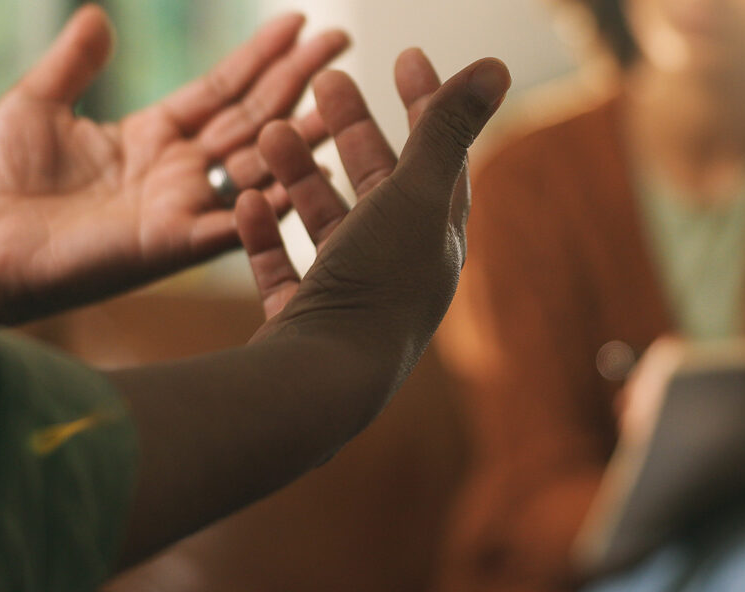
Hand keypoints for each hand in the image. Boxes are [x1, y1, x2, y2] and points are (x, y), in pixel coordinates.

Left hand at [0, 5, 347, 322]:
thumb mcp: (37, 104)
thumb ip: (74, 63)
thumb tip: (97, 15)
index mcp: (152, 136)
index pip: (221, 88)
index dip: (259, 55)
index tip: (298, 22)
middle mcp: (178, 170)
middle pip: (251, 115)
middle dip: (296, 78)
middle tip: (340, 40)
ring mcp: (182, 206)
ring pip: (256, 161)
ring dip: (300, 129)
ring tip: (342, 97)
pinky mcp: (174, 242)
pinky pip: (236, 219)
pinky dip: (272, 198)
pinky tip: (310, 170)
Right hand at [234, 49, 508, 344]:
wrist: (322, 383)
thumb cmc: (378, 286)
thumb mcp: (415, 194)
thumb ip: (447, 129)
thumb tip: (497, 65)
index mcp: (436, 242)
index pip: (440, 160)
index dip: (428, 105)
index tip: (406, 55)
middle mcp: (400, 273)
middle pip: (380, 187)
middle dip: (354, 131)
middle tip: (327, 82)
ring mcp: (350, 302)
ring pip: (327, 225)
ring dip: (301, 176)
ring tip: (270, 132)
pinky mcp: (303, 325)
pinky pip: (284, 271)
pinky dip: (267, 235)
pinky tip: (247, 201)